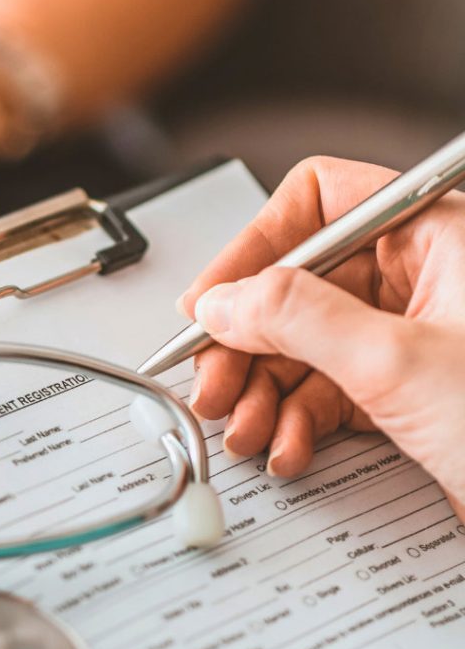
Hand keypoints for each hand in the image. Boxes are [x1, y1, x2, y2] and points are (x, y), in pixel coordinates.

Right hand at [177, 156, 464, 518]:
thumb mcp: (401, 365)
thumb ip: (299, 318)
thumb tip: (226, 300)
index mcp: (438, 236)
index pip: (318, 203)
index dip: (254, 247)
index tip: (212, 299)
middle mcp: (422, 277)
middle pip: (298, 283)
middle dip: (247, 340)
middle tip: (211, 379)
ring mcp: (411, 335)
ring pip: (305, 341)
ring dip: (263, 388)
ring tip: (245, 426)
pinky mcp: (405, 387)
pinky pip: (328, 387)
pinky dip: (297, 418)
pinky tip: (289, 446)